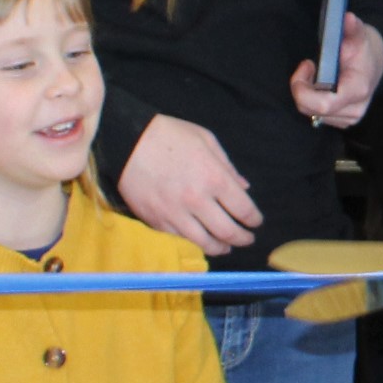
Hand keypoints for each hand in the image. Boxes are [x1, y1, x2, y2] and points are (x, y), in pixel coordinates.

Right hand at [120, 114, 260, 256]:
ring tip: (226, 247)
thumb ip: (227, 166)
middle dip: (242, 239)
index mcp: (214, 178)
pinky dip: (194, 243)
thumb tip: (244, 188)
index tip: (256, 222)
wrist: (126, 141)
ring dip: (220, 248)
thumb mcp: (206, 140)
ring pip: (205, 242)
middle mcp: (197, 200)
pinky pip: (181, 240)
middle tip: (247, 239)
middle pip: (228, 231)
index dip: (254, 219)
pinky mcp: (157, 221)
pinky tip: (200, 240)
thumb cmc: (169, 135)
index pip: (244, 209)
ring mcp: (175, 213)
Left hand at [288, 16, 382, 130]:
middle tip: (308, 65)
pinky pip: (316, 115)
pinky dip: (312, 100)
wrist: (374, 65)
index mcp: (358, 90)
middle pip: (312, 110)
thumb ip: (352, 28)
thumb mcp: (358, 35)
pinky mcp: (342, 121)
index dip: (304, 90)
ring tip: (317, 73)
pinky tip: (321, 85)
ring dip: (307, 93)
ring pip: (311, 113)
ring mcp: (349, 118)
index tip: (306, 65)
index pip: (323, 104)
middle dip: (302, 88)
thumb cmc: (363, 50)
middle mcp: (355, 109)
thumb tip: (347, 17)